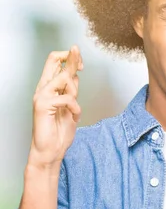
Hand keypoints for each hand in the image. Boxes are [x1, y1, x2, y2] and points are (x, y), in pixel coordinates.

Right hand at [29, 45, 83, 171]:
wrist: (51, 150)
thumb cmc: (59, 130)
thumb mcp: (71, 105)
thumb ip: (71, 90)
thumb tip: (75, 73)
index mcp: (49, 87)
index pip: (55, 62)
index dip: (70, 59)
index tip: (82, 65)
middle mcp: (43, 88)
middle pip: (54, 60)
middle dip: (72, 58)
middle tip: (80, 60)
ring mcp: (41, 95)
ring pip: (63, 77)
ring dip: (75, 92)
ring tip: (73, 108)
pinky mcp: (42, 105)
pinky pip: (67, 98)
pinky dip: (75, 107)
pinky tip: (73, 115)